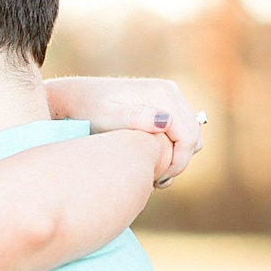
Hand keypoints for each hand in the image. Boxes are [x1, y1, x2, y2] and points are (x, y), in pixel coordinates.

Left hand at [45, 76, 203, 187]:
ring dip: (178, 154)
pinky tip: (153, 157)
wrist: (77, 97)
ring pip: (190, 133)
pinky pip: (180, 128)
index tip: (158, 178)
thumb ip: (134, 118)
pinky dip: (173, 145)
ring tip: (153, 170)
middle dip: (179, 160)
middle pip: (193, 136)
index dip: (178, 162)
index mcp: (161, 95)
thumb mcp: (107, 116)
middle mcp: (169, 91)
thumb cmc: (89, 110)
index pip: (188, 137)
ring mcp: (169, 94)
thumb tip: (165, 121)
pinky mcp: (164, 101)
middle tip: (156, 179)